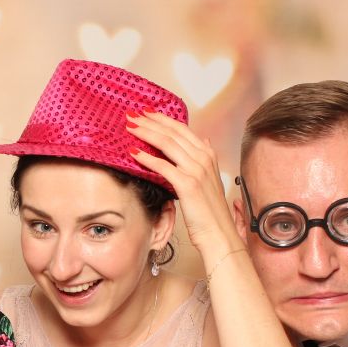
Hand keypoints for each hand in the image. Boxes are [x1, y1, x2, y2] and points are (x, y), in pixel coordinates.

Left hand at [126, 112, 239, 255]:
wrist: (218, 233)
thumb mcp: (211, 179)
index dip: (162, 119)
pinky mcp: (187, 184)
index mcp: (208, 154)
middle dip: (150, 121)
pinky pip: (163, 166)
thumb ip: (205, 159)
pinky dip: (146, 158)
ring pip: (167, 143)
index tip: (145, 113)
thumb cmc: (209, 211)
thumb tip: (203, 140)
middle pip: (172, 132)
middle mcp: (204, 158)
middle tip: (131, 115)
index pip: (181, 128)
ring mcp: (197, 170)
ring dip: (146, 133)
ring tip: (129, 128)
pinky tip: (133, 153)